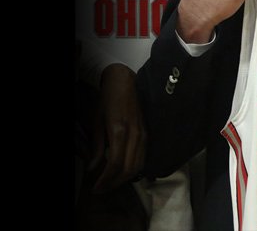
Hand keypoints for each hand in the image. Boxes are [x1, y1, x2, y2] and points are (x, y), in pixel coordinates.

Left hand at [91, 64, 145, 192]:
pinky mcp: (147, 134)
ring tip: (111, 183)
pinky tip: (124, 172)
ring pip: (138, 165)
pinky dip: (134, 169)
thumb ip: (96, 146)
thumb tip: (92, 168)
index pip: (114, 164)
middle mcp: (135, 135)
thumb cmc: (108, 100)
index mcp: (119, 131)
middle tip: (102, 189)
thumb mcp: (96, 122)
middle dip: (115, 183)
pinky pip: (143, 157)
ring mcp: (144, 134)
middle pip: (128, 168)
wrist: (125, 83)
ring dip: (125, 179)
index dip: (105, 179)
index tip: (96, 188)